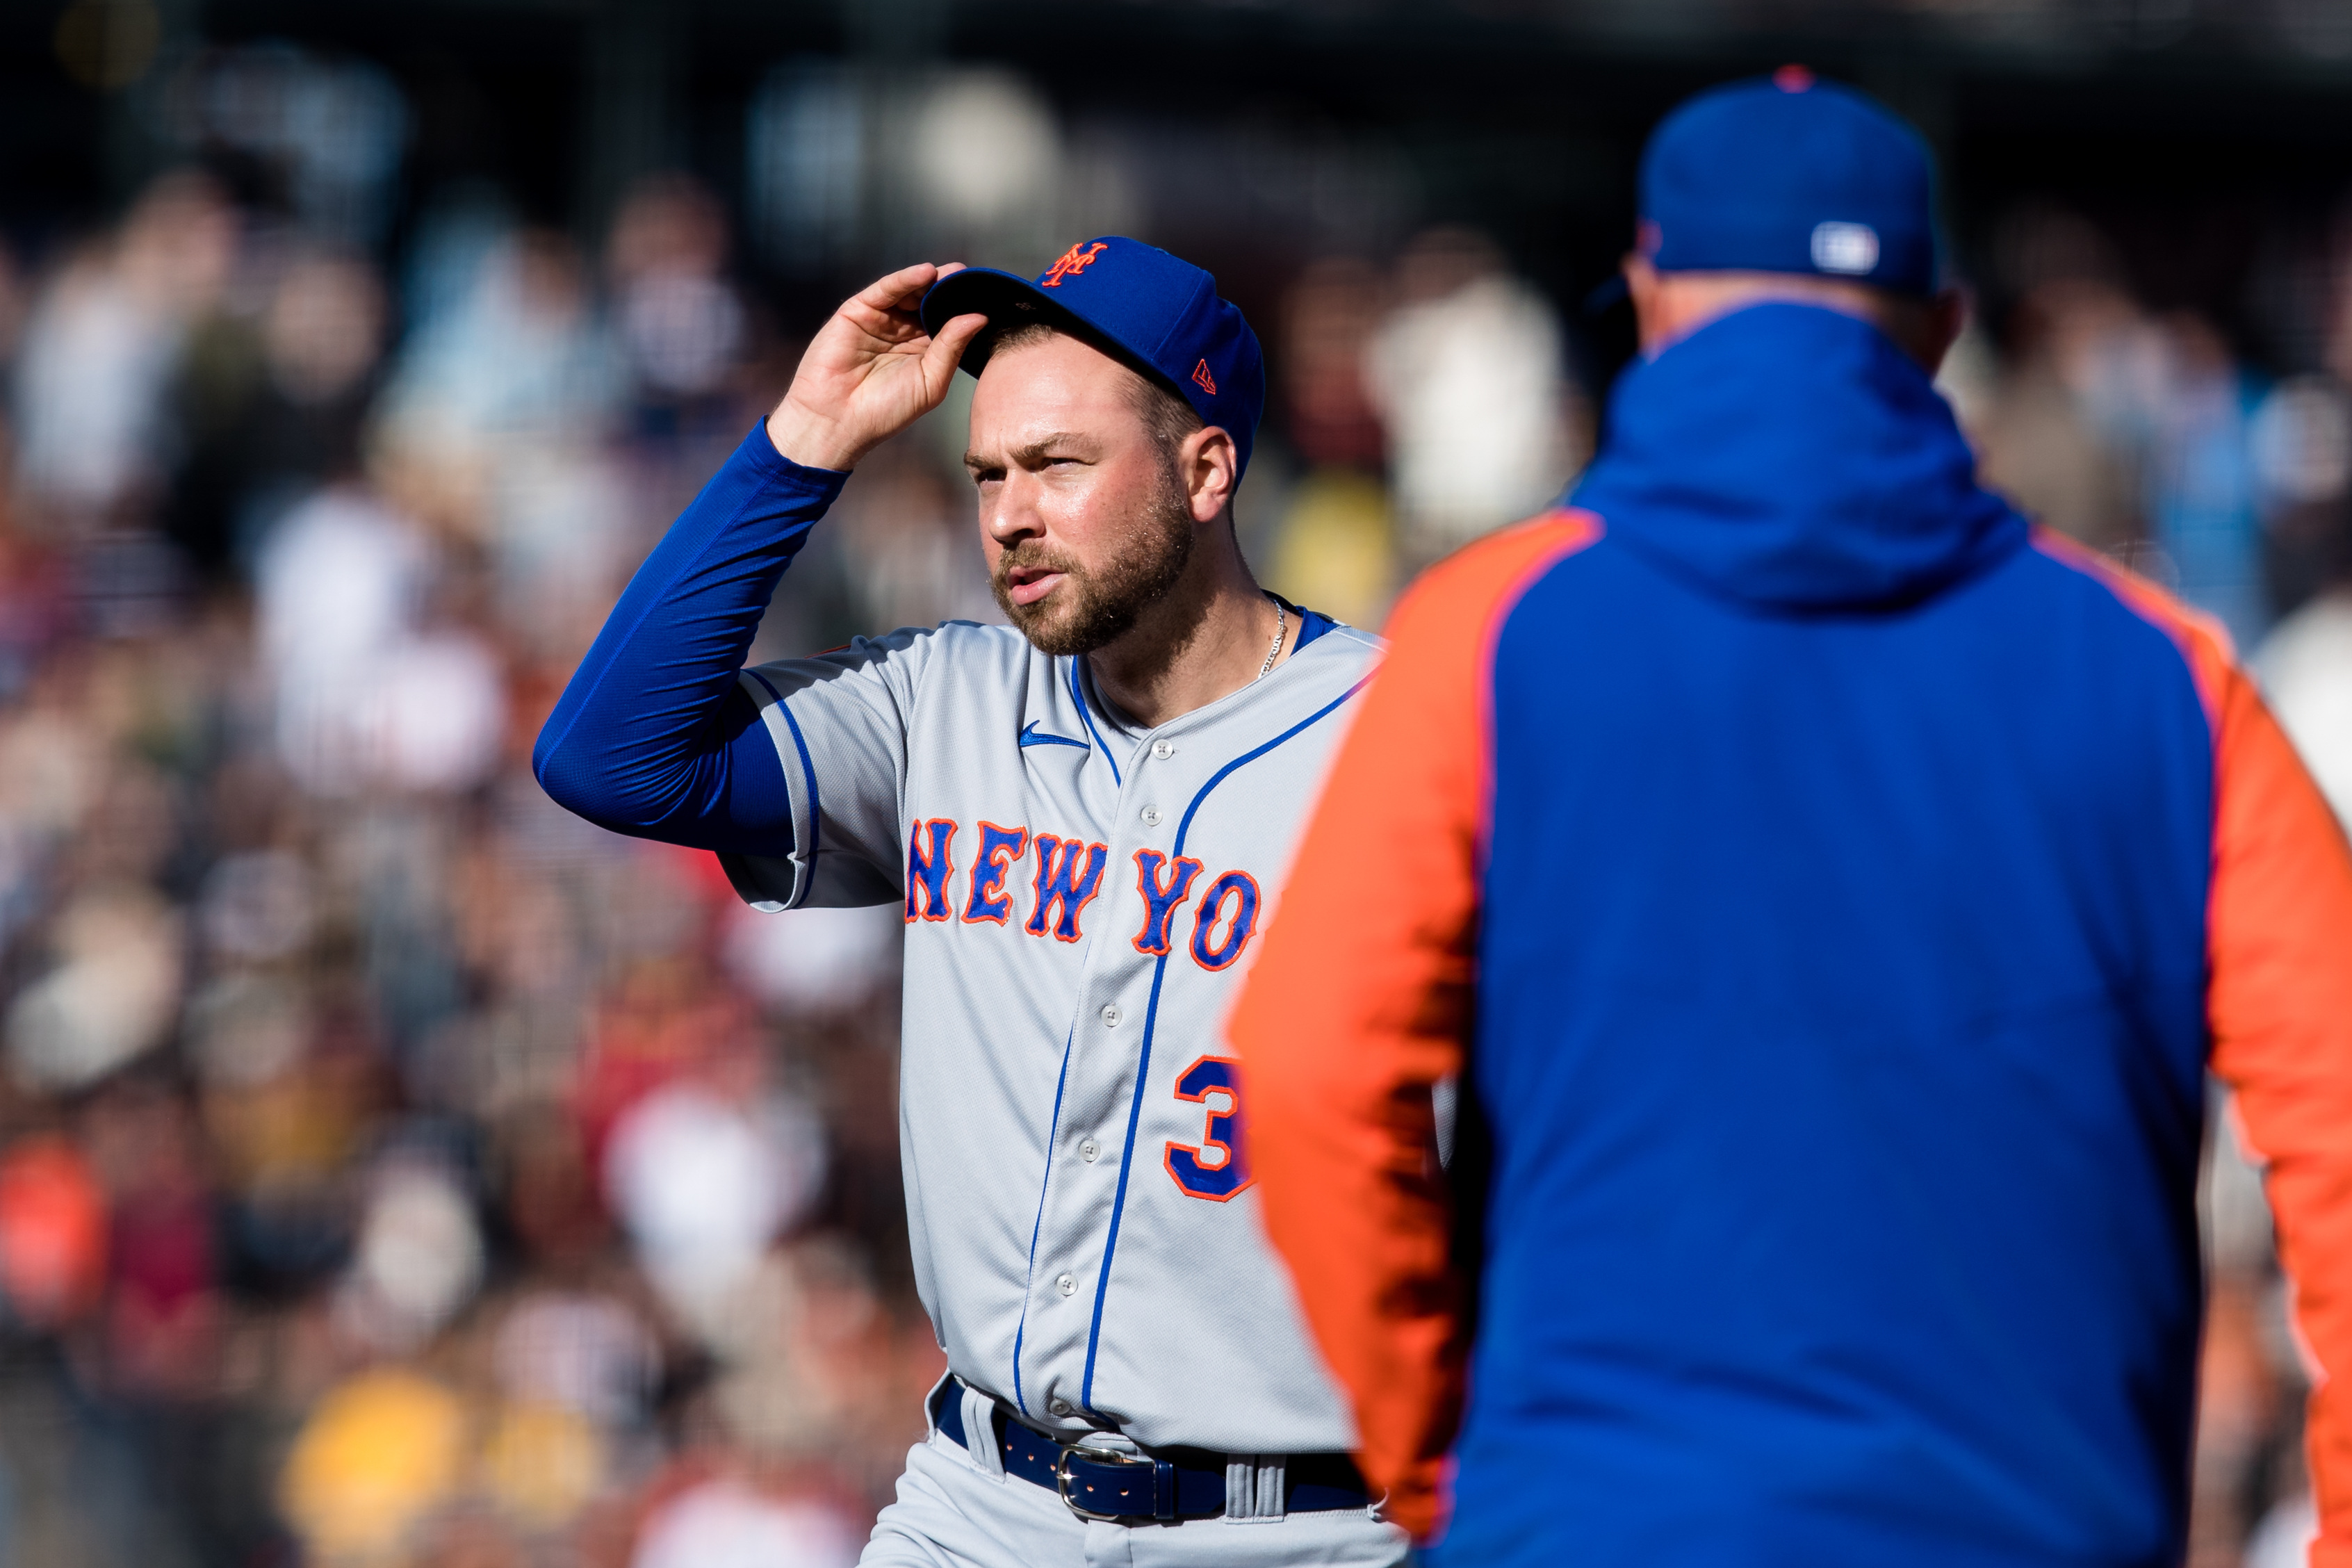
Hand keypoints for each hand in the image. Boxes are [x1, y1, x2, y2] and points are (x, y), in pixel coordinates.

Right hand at [766, 262, 988, 470]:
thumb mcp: (930, 381)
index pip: (949, 321)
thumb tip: (979, 317)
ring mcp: (882, 319)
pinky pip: (886, 290)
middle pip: (931, 302)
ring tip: (954, 274)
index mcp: (925, 350)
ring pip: (910, 291)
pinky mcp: (858, 310)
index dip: (965, 307)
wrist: (839, 419)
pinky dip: (906, 279)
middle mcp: (904, 332)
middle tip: (971, 278)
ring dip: (933, 280)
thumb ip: (952, 347)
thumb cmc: (886, 411)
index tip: (986, 296)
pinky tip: (927, 273)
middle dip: (951, 289)